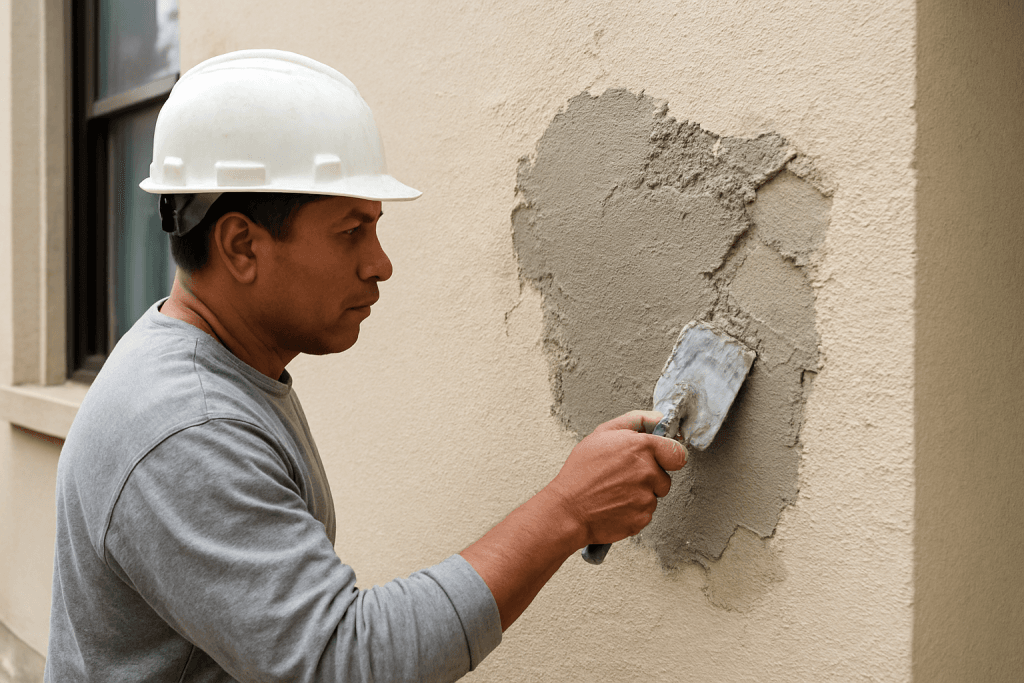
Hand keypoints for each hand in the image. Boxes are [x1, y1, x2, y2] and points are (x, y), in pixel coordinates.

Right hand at [544, 410, 686, 547]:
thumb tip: (660, 418)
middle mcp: (648, 472)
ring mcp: (646, 498)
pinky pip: (645, 513)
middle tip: (623, 477)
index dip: (668, 457)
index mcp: (642, 447)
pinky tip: (615, 505)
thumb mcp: (602, 434)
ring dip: (640, 495)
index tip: (659, 460)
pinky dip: (633, 511)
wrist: (568, 509)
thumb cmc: (581, 471)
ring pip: (654, 496)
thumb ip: (636, 420)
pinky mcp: (642, 518)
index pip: (678, 453)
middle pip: (665, 477)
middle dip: (649, 478)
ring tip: (615, 492)